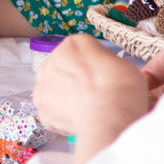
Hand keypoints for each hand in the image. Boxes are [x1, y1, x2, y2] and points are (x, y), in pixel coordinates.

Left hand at [32, 35, 147, 135]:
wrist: (110, 113)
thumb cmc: (122, 87)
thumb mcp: (123, 66)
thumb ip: (107, 65)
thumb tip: (108, 75)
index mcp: (75, 43)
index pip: (81, 53)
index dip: (93, 68)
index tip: (102, 79)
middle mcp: (54, 56)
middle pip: (62, 68)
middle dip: (74, 82)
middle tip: (92, 96)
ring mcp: (43, 80)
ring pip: (53, 89)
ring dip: (64, 98)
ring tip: (85, 110)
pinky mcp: (40, 103)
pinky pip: (50, 110)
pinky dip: (60, 117)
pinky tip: (78, 120)